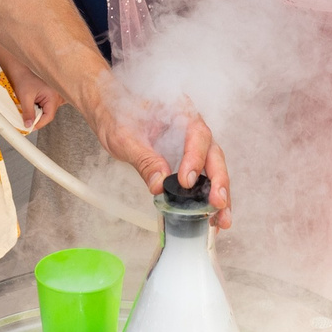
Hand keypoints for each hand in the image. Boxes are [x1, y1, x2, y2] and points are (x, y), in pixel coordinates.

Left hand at [7, 77, 64, 129]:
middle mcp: (57, 97)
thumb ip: (28, 113)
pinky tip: (32, 105)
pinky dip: (39, 110)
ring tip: (29, 107)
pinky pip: (46, 108)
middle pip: (48, 115)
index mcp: (53, 96)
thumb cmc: (25, 80)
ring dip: (37, 114)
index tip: (29, 127)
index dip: (38, 123)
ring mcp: (55, 97)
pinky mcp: (50, 98)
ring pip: (47, 112)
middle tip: (27, 118)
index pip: (49, 116)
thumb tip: (29, 125)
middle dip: (37, 118)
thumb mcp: (25, 98)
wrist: (22, 72)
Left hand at [78, 82, 232, 227]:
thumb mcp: (125, 137)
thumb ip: (144, 159)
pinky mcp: (186, 162)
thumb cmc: (118, 115)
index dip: (195, 159)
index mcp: (182, 112)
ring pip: (213, 169)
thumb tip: (159, 185)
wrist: (109, 111)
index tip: (186, 181)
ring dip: (220, 194)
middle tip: (218, 203)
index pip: (197, 135)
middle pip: (213, 154)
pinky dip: (207, 197)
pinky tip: (211, 216)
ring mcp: (191, 146)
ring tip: (221, 219)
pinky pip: (202, 179)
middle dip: (218, 181)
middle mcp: (192, 128)